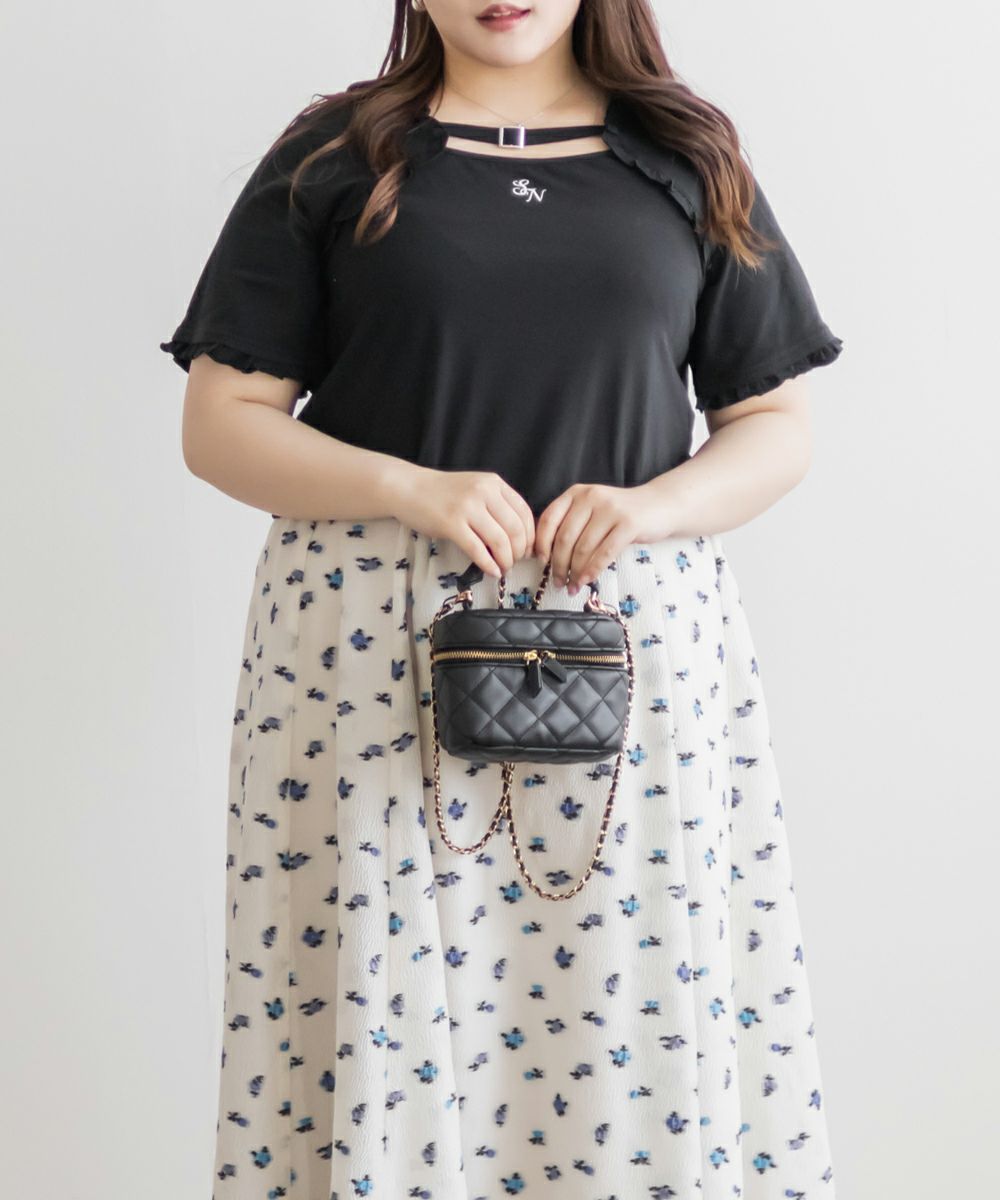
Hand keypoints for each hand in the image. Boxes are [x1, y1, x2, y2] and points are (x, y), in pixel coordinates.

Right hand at [386, 463, 535, 577]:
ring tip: (503, 568)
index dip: (530, 536)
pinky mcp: (451, 524)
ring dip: (506, 560)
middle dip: (520, 551)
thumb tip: (518, 536)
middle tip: (516, 562)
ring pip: (500, 541)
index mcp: (494, 484)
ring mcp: (467, 508)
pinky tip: (491, 571)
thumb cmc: (443, 492)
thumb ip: (496, 505)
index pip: (524, 513)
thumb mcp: (475, 489)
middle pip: (515, 529)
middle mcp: (484, 493)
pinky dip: (488, 564)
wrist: (408, 488)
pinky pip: (477, 550)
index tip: (528, 550)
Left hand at [532, 481, 676, 593]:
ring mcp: (610, 509)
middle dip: (558, 565)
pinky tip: (587, 580)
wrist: (659, 506)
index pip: (549, 519)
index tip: (542, 562)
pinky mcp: (628, 524)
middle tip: (558, 582)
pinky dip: (592, 571)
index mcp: (576, 493)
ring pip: (584, 548)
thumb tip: (546, 556)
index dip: (542, 544)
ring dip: (575, 572)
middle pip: (565, 538)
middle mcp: (590, 497)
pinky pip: (604, 553)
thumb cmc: (619, 515)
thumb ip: (571, 524)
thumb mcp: (591, 511)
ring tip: (572, 586)